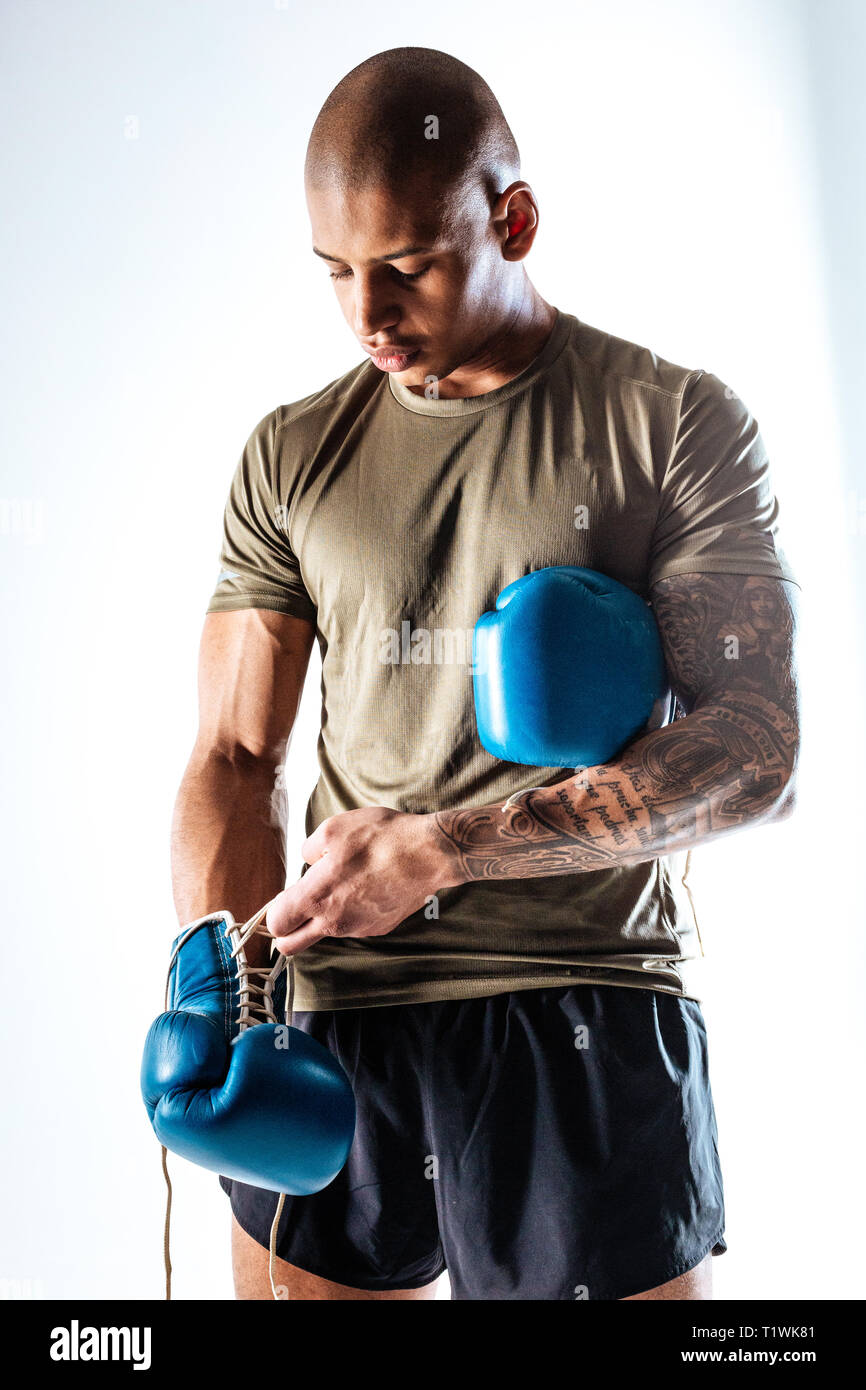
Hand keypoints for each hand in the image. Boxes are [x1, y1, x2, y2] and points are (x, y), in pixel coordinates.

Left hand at [266, 806, 462, 955]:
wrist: (427, 854)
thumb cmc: (380, 838)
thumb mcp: (333, 829)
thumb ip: (309, 849)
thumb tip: (309, 861)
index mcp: (316, 897)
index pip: (277, 924)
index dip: (274, 911)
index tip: (284, 897)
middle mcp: (334, 922)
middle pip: (291, 946)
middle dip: (287, 931)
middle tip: (297, 907)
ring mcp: (357, 929)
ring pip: (325, 933)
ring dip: (324, 915)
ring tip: (344, 883)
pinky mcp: (378, 928)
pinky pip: (353, 925)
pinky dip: (352, 911)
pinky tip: (366, 887)